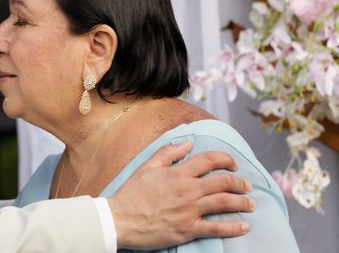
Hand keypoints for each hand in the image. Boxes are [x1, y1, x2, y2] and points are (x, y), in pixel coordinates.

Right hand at [107, 141, 253, 249]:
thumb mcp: (147, 167)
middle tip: (247, 186)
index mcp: (177, 173)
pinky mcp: (188, 229)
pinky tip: (244, 227)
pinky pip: (216, 228)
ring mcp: (189, 210)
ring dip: (242, 202)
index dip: (225, 159)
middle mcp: (187, 190)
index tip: (233, 164)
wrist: (120, 219)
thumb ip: (168, 153)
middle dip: (240, 183)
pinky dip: (233, 228)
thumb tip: (188, 143)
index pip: (209, 160)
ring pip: (224, 202)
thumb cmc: (131, 193)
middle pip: (223, 182)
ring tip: (250, 204)